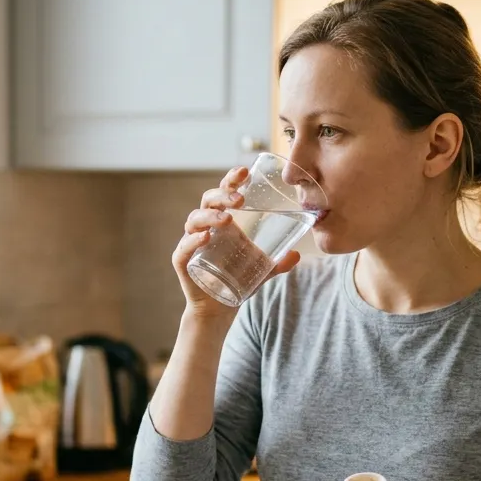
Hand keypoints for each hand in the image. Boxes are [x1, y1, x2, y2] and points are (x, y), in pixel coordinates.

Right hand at [173, 166, 300, 319]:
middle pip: (208, 200)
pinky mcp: (183, 261)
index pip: (224, 192)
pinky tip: (206, 238)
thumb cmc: (238, 281)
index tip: (245, 171)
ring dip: (210, 215)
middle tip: (240, 199)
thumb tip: (297, 254)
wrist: (218, 309)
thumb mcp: (263, 270)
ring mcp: (191, 242)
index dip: (232, 179)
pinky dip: (193, 240)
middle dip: (223, 194)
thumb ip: (279, 263)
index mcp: (223, 220)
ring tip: (227, 219)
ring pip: (194, 219)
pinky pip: (184, 247)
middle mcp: (205, 226)